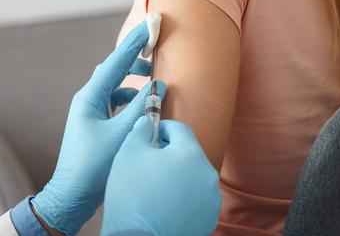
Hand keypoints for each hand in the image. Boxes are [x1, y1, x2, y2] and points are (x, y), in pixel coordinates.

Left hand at [32, 17, 165, 235]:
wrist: (71, 196)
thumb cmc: (93, 166)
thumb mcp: (121, 135)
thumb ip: (141, 109)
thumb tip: (158, 87)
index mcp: (90, 98)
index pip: (115, 63)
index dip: (134, 44)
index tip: (149, 25)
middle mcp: (88, 102)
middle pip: (113, 72)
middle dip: (133, 60)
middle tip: (154, 51)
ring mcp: (90, 114)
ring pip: (115, 89)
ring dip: (133, 83)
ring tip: (153, 81)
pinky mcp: (96, 127)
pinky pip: (115, 105)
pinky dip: (130, 101)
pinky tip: (143, 107)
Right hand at [102, 117, 221, 235]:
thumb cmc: (132, 193)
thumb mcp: (128, 152)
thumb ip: (140, 130)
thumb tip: (147, 122)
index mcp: (190, 153)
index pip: (179, 128)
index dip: (161, 128)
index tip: (148, 137)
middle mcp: (208, 174)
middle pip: (188, 152)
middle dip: (169, 152)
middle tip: (148, 162)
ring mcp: (212, 199)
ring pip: (193, 175)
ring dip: (177, 174)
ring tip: (155, 184)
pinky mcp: (209, 218)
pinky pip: (197, 197)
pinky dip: (183, 195)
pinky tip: (165, 202)